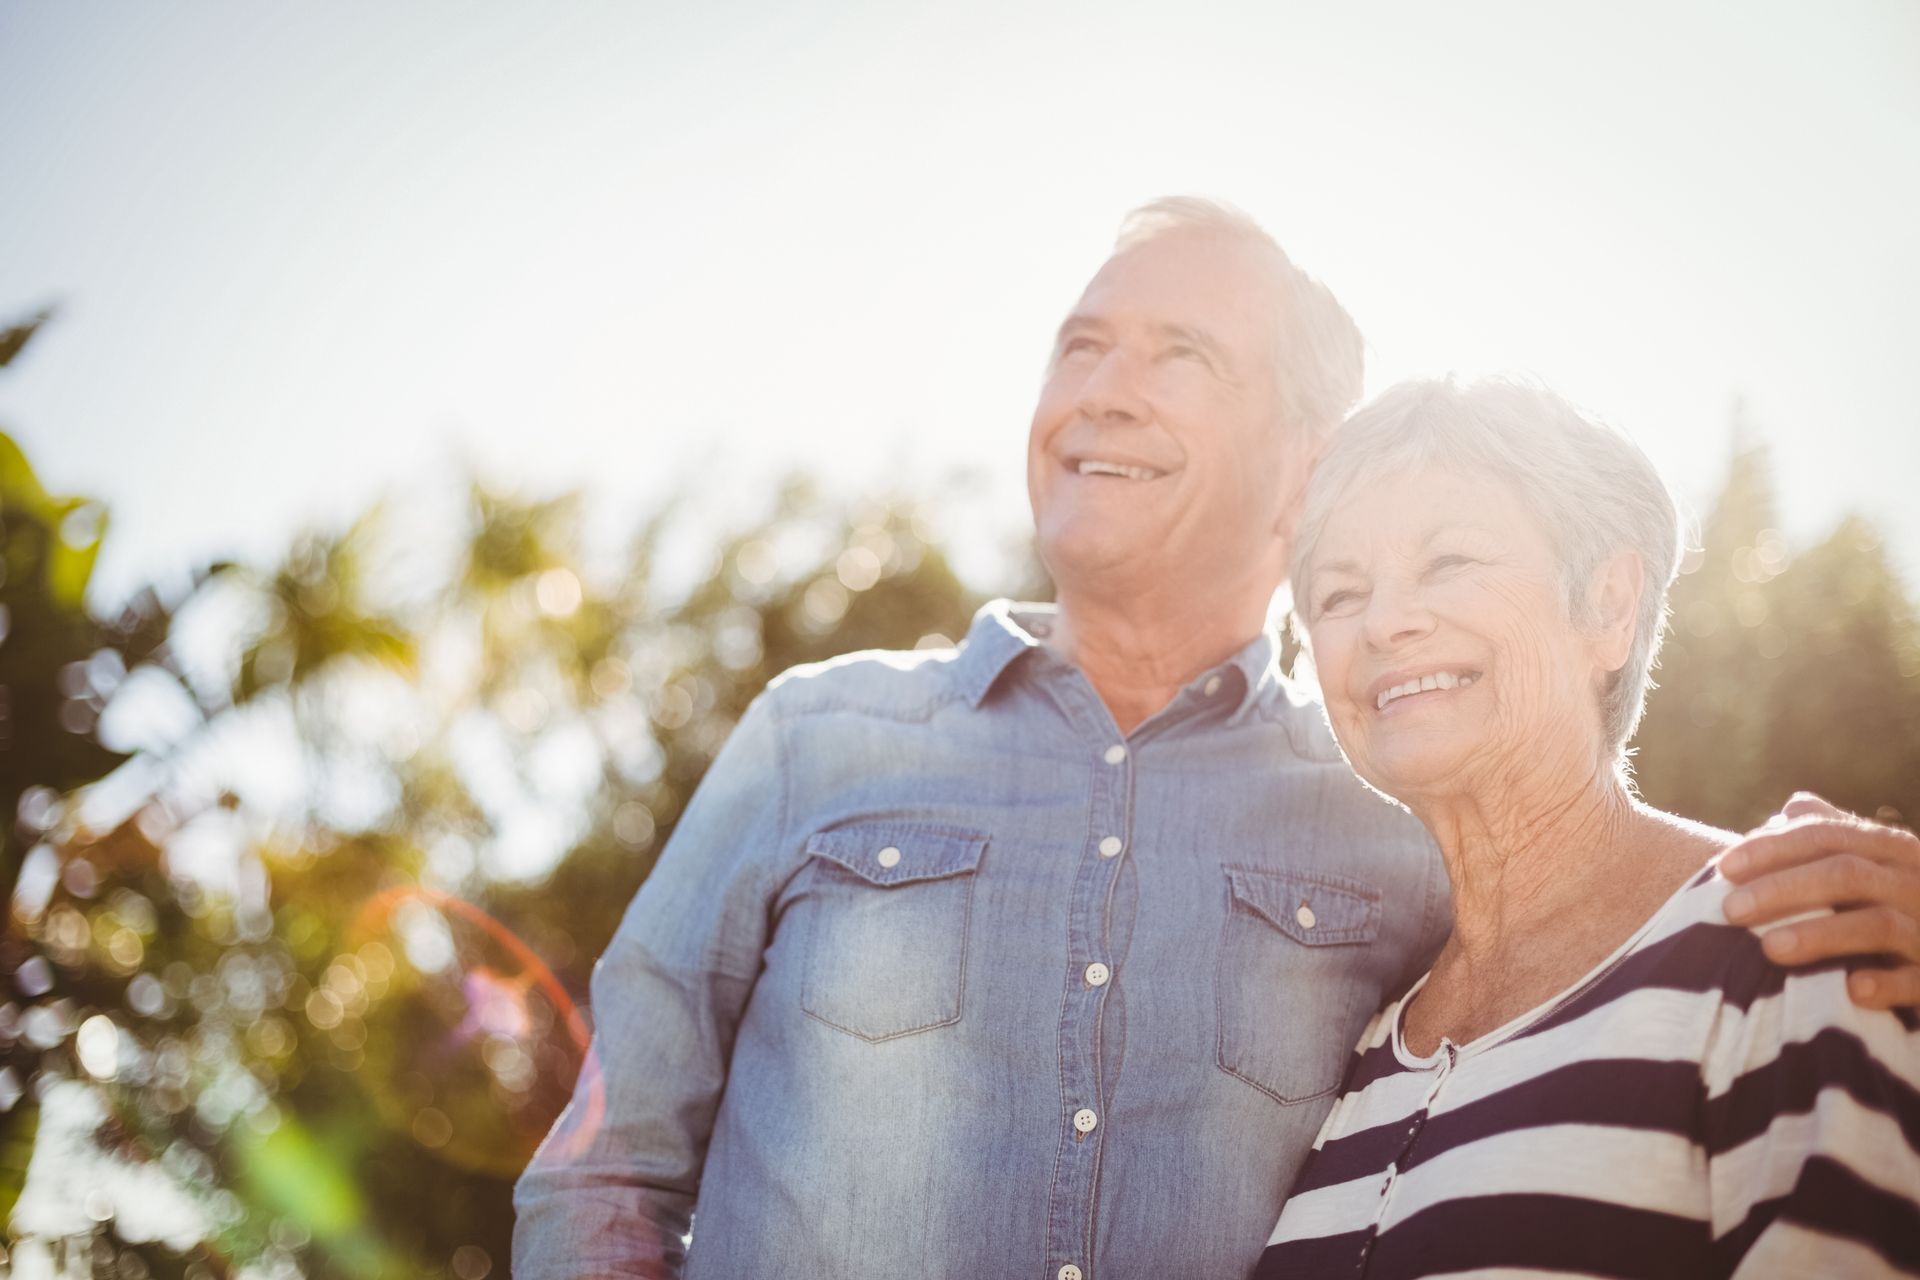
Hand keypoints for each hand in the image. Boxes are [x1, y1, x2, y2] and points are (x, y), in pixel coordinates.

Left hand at [1721, 793, 1919, 1010]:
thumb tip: (1786, 812)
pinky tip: (1852, 989)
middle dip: (1784, 889)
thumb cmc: (1879, 909)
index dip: (1773, 848)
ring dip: (1822, 935)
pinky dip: (1887, 984)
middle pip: (1848, 874)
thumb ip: (1824, 840)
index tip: (1724, 867)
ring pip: (1879, 924)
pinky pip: (1917, 980)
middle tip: (1731, 909)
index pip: (1827, 835)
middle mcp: (1915, 883)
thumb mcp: (1859, 868)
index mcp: (1890, 850)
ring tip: (1769, 949)